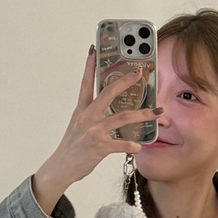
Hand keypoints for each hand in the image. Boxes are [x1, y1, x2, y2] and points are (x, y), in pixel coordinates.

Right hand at [31, 48, 161, 214]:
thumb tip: (107, 107)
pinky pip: (121, 144)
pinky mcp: (99, 147)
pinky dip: (132, 145)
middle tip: (138, 74)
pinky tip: (139, 146)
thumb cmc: (72, 146)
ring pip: (122, 117)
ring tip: (157, 113)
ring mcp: (94, 131)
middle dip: (124, 82)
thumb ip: (91, 114)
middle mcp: (88, 117)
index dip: (89, 66)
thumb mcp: (78, 125)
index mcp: (82, 110)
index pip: (85, 83)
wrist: (60, 167)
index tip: (94, 51)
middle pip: (108, 93)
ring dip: (142, 114)